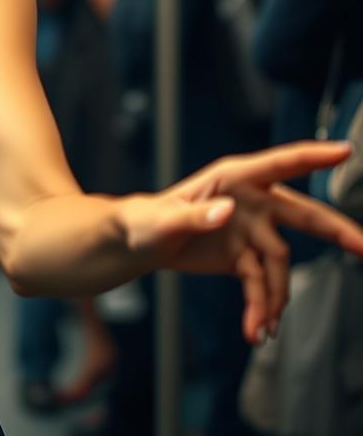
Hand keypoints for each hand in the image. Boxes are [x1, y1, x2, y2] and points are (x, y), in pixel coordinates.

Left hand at [119, 141, 362, 344]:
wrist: (138, 245)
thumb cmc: (144, 219)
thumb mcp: (160, 218)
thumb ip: (193, 214)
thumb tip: (227, 211)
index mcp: (232, 177)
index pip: (279, 163)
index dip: (313, 156)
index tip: (345, 151)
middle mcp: (250, 201)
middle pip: (302, 215)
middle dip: (336, 230)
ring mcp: (251, 230)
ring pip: (280, 263)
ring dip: (276, 296)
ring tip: (264, 324)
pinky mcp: (244, 258)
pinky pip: (263, 284)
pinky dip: (262, 307)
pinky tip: (258, 329)